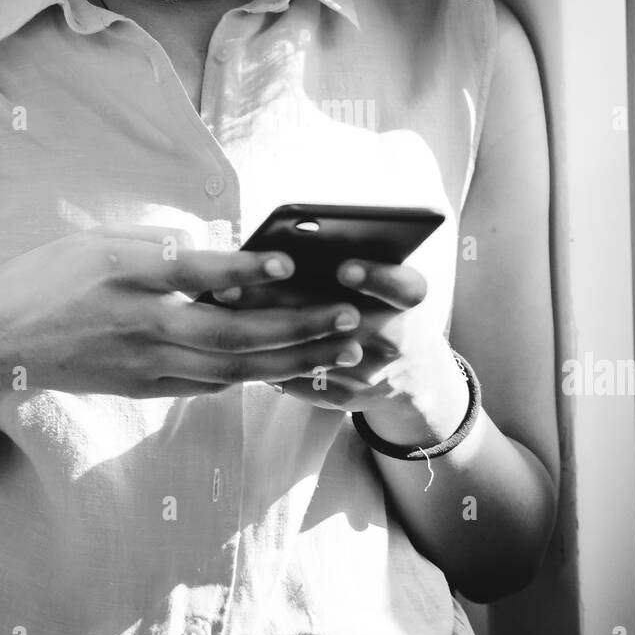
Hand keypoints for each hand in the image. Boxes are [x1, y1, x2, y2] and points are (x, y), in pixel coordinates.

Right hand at [0, 226, 369, 407]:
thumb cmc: (48, 278)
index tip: (288, 261)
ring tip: (343, 348)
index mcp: (123, 275)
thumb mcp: (98, 241)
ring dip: (293, 360)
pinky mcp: (145, 387)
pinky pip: (211, 384)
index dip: (243, 270)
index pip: (192, 272)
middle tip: (350, 316)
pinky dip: (257, 375)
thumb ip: (161, 247)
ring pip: (231, 368)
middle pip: (230, 333)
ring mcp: (143, 364)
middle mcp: (138, 324)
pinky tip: (296, 366)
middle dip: (297, 328)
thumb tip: (223, 254)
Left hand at [212, 258, 470, 444]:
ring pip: (312, 352)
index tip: (344, 268)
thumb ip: (352, 260)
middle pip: (341, 319)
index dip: (377, 279)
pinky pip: (300, 379)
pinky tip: (227, 335)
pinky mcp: (346, 398)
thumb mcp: (385, 283)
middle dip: (285, 299)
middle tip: (237, 281)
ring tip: (223, 301)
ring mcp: (371, 374)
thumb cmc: (384, 307)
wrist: (411, 374)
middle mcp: (396, 339)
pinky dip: (264, 356)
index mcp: (409, 304)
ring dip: (263, 327)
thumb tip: (293, 236)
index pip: (404, 289)